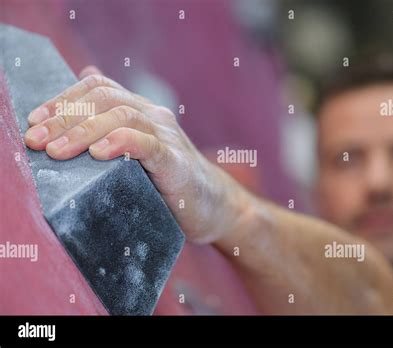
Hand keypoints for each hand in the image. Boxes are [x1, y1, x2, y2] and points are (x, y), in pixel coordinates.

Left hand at [24, 67, 247, 243]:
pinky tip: (99, 152)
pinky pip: (148, 144)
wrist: (215, 207)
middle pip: (105, 99)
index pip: (99, 88)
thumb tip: (87, 80)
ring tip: (56, 151)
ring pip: (123, 116)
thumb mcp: (140, 153)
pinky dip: (121, 142)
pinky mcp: (177, 162)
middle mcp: (154, 117)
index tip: (35, 122)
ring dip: (83, 130)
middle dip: (64, 117)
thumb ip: (115, 125)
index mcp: (141, 112)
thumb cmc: (171, 184)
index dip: (64, 99)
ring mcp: (168, 137)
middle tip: (35, 141)